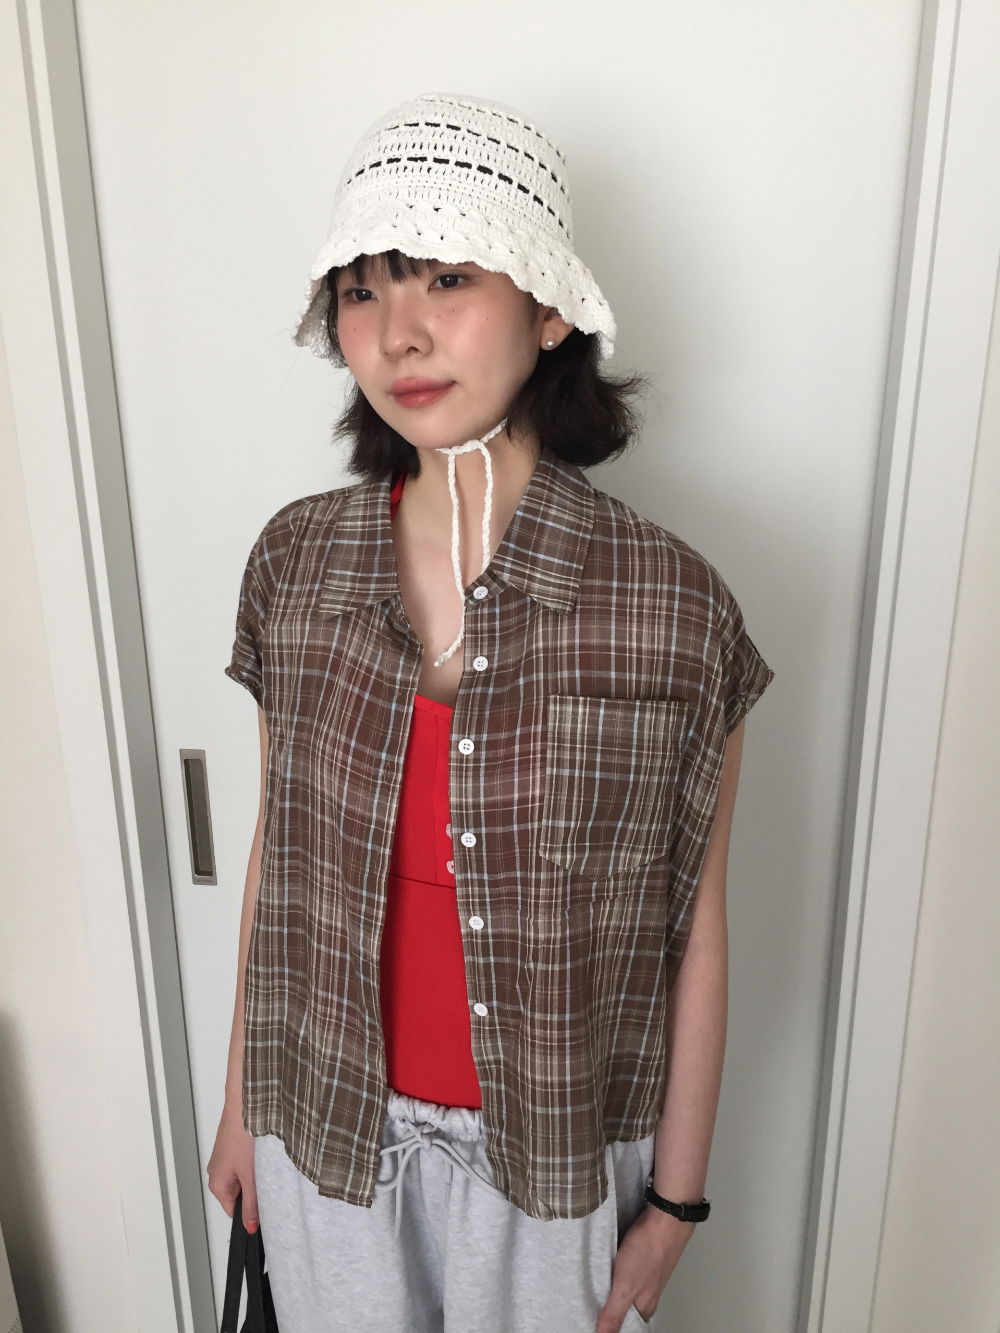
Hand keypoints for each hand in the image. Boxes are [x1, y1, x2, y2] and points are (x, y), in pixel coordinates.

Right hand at [207, 1102, 258, 1232]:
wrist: (246, 1103)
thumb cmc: (242, 1135)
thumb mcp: (251, 1176)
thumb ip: (251, 1204)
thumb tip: (250, 1226)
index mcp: (216, 1183)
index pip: (233, 1211)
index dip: (250, 1212)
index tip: (264, 1208)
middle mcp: (217, 1171)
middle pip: (239, 1194)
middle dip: (254, 1189)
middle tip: (264, 1177)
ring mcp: (225, 1157)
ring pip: (244, 1177)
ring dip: (255, 1173)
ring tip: (262, 1161)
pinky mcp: (233, 1146)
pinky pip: (245, 1162)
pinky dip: (254, 1160)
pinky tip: (261, 1151)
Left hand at [595, 1205, 694, 1330]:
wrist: (666, 1217)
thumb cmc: (648, 1250)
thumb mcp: (625, 1286)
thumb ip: (613, 1314)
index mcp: (644, 1307)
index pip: (625, 1329)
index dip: (609, 1329)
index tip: (592, 1324)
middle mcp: (647, 1294)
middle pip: (625, 1312)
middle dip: (607, 1311)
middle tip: (588, 1306)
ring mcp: (646, 1275)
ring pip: (625, 1292)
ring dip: (610, 1292)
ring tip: (592, 1290)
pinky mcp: (642, 1258)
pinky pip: (626, 1273)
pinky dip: (614, 1274)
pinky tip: (605, 1268)